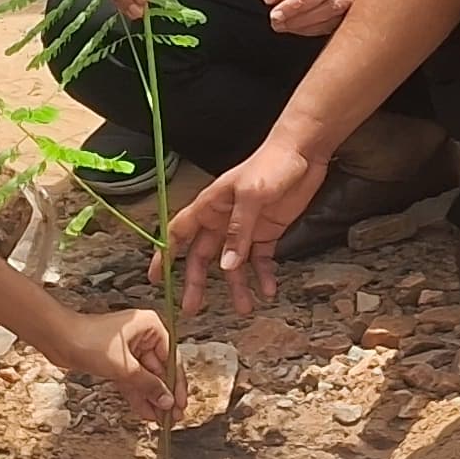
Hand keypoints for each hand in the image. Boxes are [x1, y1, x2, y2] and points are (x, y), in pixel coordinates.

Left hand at [36, 304, 177, 422]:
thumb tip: (167, 400)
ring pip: (146, 378)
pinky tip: (146, 412)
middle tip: (172, 417)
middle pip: (160, 371)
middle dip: (164, 395)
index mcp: (151, 327)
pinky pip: (133, 380)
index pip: (172, 360)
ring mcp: (130, 349)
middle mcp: (143, 336)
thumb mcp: (123, 366)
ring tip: (161, 420)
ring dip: (152, 399)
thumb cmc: (87, 340)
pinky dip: (138, 395)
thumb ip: (147, 385)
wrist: (57, 338)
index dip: (176, 385)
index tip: (180, 404)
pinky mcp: (117, 360)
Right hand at [167, 135, 328, 313]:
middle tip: (193, 307)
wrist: (303, 151)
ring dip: (236, 286)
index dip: (164, 255)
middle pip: (203, 256)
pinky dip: (263, 276)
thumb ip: (238, 231)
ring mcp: (245, 227)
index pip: (178, 233)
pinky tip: (268, 289)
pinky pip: (260, 260)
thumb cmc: (272, 162)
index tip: (156, 278)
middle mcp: (223, 219)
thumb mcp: (251, 195)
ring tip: (244, 307)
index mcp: (210, 206)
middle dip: (197, 282)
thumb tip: (225, 265)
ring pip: (233, 263)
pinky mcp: (267, 231)